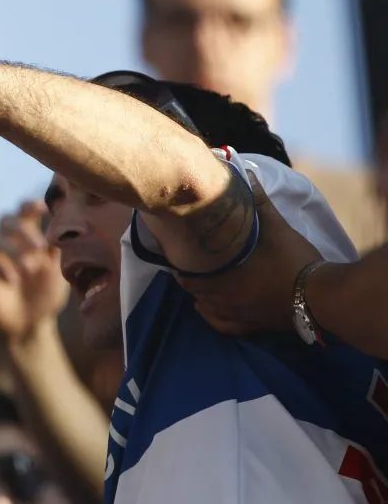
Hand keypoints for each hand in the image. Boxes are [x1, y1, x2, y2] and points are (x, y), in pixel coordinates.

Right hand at [0, 201, 68, 343]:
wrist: (28, 325)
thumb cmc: (46, 294)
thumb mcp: (58, 271)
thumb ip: (60, 249)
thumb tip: (66, 227)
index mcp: (27, 235)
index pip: (24, 210)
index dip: (31, 205)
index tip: (43, 208)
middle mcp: (7, 240)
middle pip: (5, 219)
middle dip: (22, 229)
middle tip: (39, 247)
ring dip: (13, 251)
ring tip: (29, 269)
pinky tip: (12, 280)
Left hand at [178, 172, 320, 334]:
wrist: (322, 297)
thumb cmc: (295, 261)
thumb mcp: (277, 229)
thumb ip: (259, 204)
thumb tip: (247, 175)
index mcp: (223, 278)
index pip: (187, 275)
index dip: (182, 264)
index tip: (181, 252)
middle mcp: (223, 301)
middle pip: (194, 291)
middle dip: (190, 277)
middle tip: (191, 264)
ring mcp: (236, 317)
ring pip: (205, 308)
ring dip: (200, 295)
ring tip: (201, 281)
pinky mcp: (251, 329)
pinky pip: (221, 326)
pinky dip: (212, 316)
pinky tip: (210, 308)